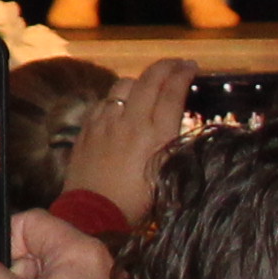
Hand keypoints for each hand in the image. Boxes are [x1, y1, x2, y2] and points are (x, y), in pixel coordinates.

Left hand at [60, 56, 183, 224]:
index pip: (172, 93)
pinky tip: (120, 104)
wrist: (92, 215)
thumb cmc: (137, 204)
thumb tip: (178, 128)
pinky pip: (103, 102)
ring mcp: (105, 123)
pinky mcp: (87, 128)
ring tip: (148, 84)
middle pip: (149, 81)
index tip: (191, 66)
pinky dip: (115, 97)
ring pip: (123, 85)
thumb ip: (173, 148)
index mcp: (156, 136)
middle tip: (176, 63)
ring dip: (139, 80)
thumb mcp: (166, 177)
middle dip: (166, 67)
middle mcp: (131, 123)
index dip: (183, 75)